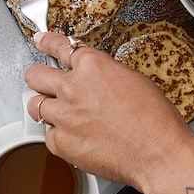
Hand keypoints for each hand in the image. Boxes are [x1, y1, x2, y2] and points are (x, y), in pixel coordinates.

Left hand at [24, 31, 193, 188]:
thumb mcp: (132, 79)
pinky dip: (58, 136)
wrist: (159, 154)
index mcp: (91, 66)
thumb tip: (91, 75)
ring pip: (34, 106)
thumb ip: (102, 73)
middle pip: (34, 75)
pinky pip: (48, 136)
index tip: (41, 40)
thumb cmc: (155, 120)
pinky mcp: (61, 143)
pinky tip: (75, 137)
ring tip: (61, 114)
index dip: (46, 42)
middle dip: (39, 77)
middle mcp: (72, 88)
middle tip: (44, 82)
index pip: (58, 46)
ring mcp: (63, 116)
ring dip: (46, 108)